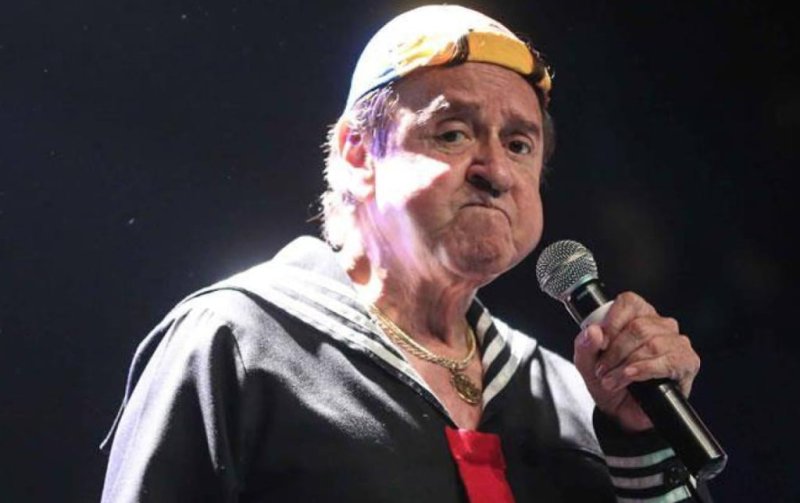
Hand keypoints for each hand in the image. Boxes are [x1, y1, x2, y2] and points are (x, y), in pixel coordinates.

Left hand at [573, 291, 700, 431]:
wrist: (623, 412)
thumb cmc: (609, 381)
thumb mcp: (587, 363)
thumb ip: (585, 346)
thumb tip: (593, 332)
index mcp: (637, 315)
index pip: (629, 303)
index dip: (612, 323)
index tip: (600, 343)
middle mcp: (660, 325)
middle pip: (638, 327)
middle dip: (615, 352)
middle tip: (603, 370)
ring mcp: (676, 342)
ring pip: (652, 344)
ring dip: (626, 366)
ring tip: (613, 380)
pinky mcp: (687, 362)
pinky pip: (668, 361)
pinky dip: (645, 370)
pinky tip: (632, 377)